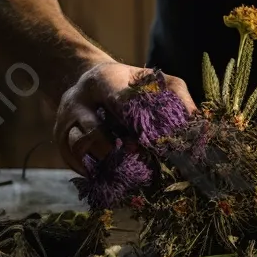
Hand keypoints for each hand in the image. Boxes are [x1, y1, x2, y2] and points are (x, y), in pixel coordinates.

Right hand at [54, 61, 194, 173]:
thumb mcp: (151, 79)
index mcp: (103, 80)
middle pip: (92, 131)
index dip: (134, 123)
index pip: (116, 101)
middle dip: (116, 151)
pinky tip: (112, 177)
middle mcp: (78, 100)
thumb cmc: (128, 83)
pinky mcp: (59, 139)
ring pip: (78, 148)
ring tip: (126, 173)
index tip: (152, 141)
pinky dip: (92, 172)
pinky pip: (72, 162)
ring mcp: (65, 121)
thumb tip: (197, 119)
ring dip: (104, 164)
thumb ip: (175, 95)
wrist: (86, 81)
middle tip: (139, 162)